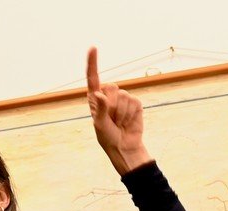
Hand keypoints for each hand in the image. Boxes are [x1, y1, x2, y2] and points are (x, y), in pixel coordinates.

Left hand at [86, 47, 151, 174]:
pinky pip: (134, 103)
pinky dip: (131, 114)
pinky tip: (128, 121)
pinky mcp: (135, 103)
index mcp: (95, 98)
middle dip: (112, 105)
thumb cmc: (107, 137)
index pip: (93, 77)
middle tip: (111, 119)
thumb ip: (99, 109)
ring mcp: (123, 98)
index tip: (93, 47)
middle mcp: (108, 95)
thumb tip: (99, 94)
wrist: (124, 146)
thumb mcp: (99, 125)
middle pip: (112, 87)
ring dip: (121, 113)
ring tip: (119, 122)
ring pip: (124, 96)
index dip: (93, 62)